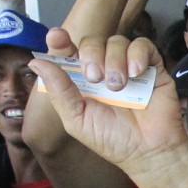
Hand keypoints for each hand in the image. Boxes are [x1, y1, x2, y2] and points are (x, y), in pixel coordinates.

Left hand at [30, 26, 187, 171]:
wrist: (147, 151)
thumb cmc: (112, 139)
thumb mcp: (77, 119)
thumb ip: (59, 90)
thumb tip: (35, 63)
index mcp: (82, 81)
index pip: (68, 52)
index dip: (60, 41)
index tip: (57, 36)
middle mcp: (104, 69)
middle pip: (92, 41)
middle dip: (90, 54)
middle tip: (95, 77)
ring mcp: (128, 66)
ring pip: (116, 41)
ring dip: (115, 60)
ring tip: (119, 87)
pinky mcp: (151, 66)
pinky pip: (142, 45)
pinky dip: (137, 55)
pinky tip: (136, 73)